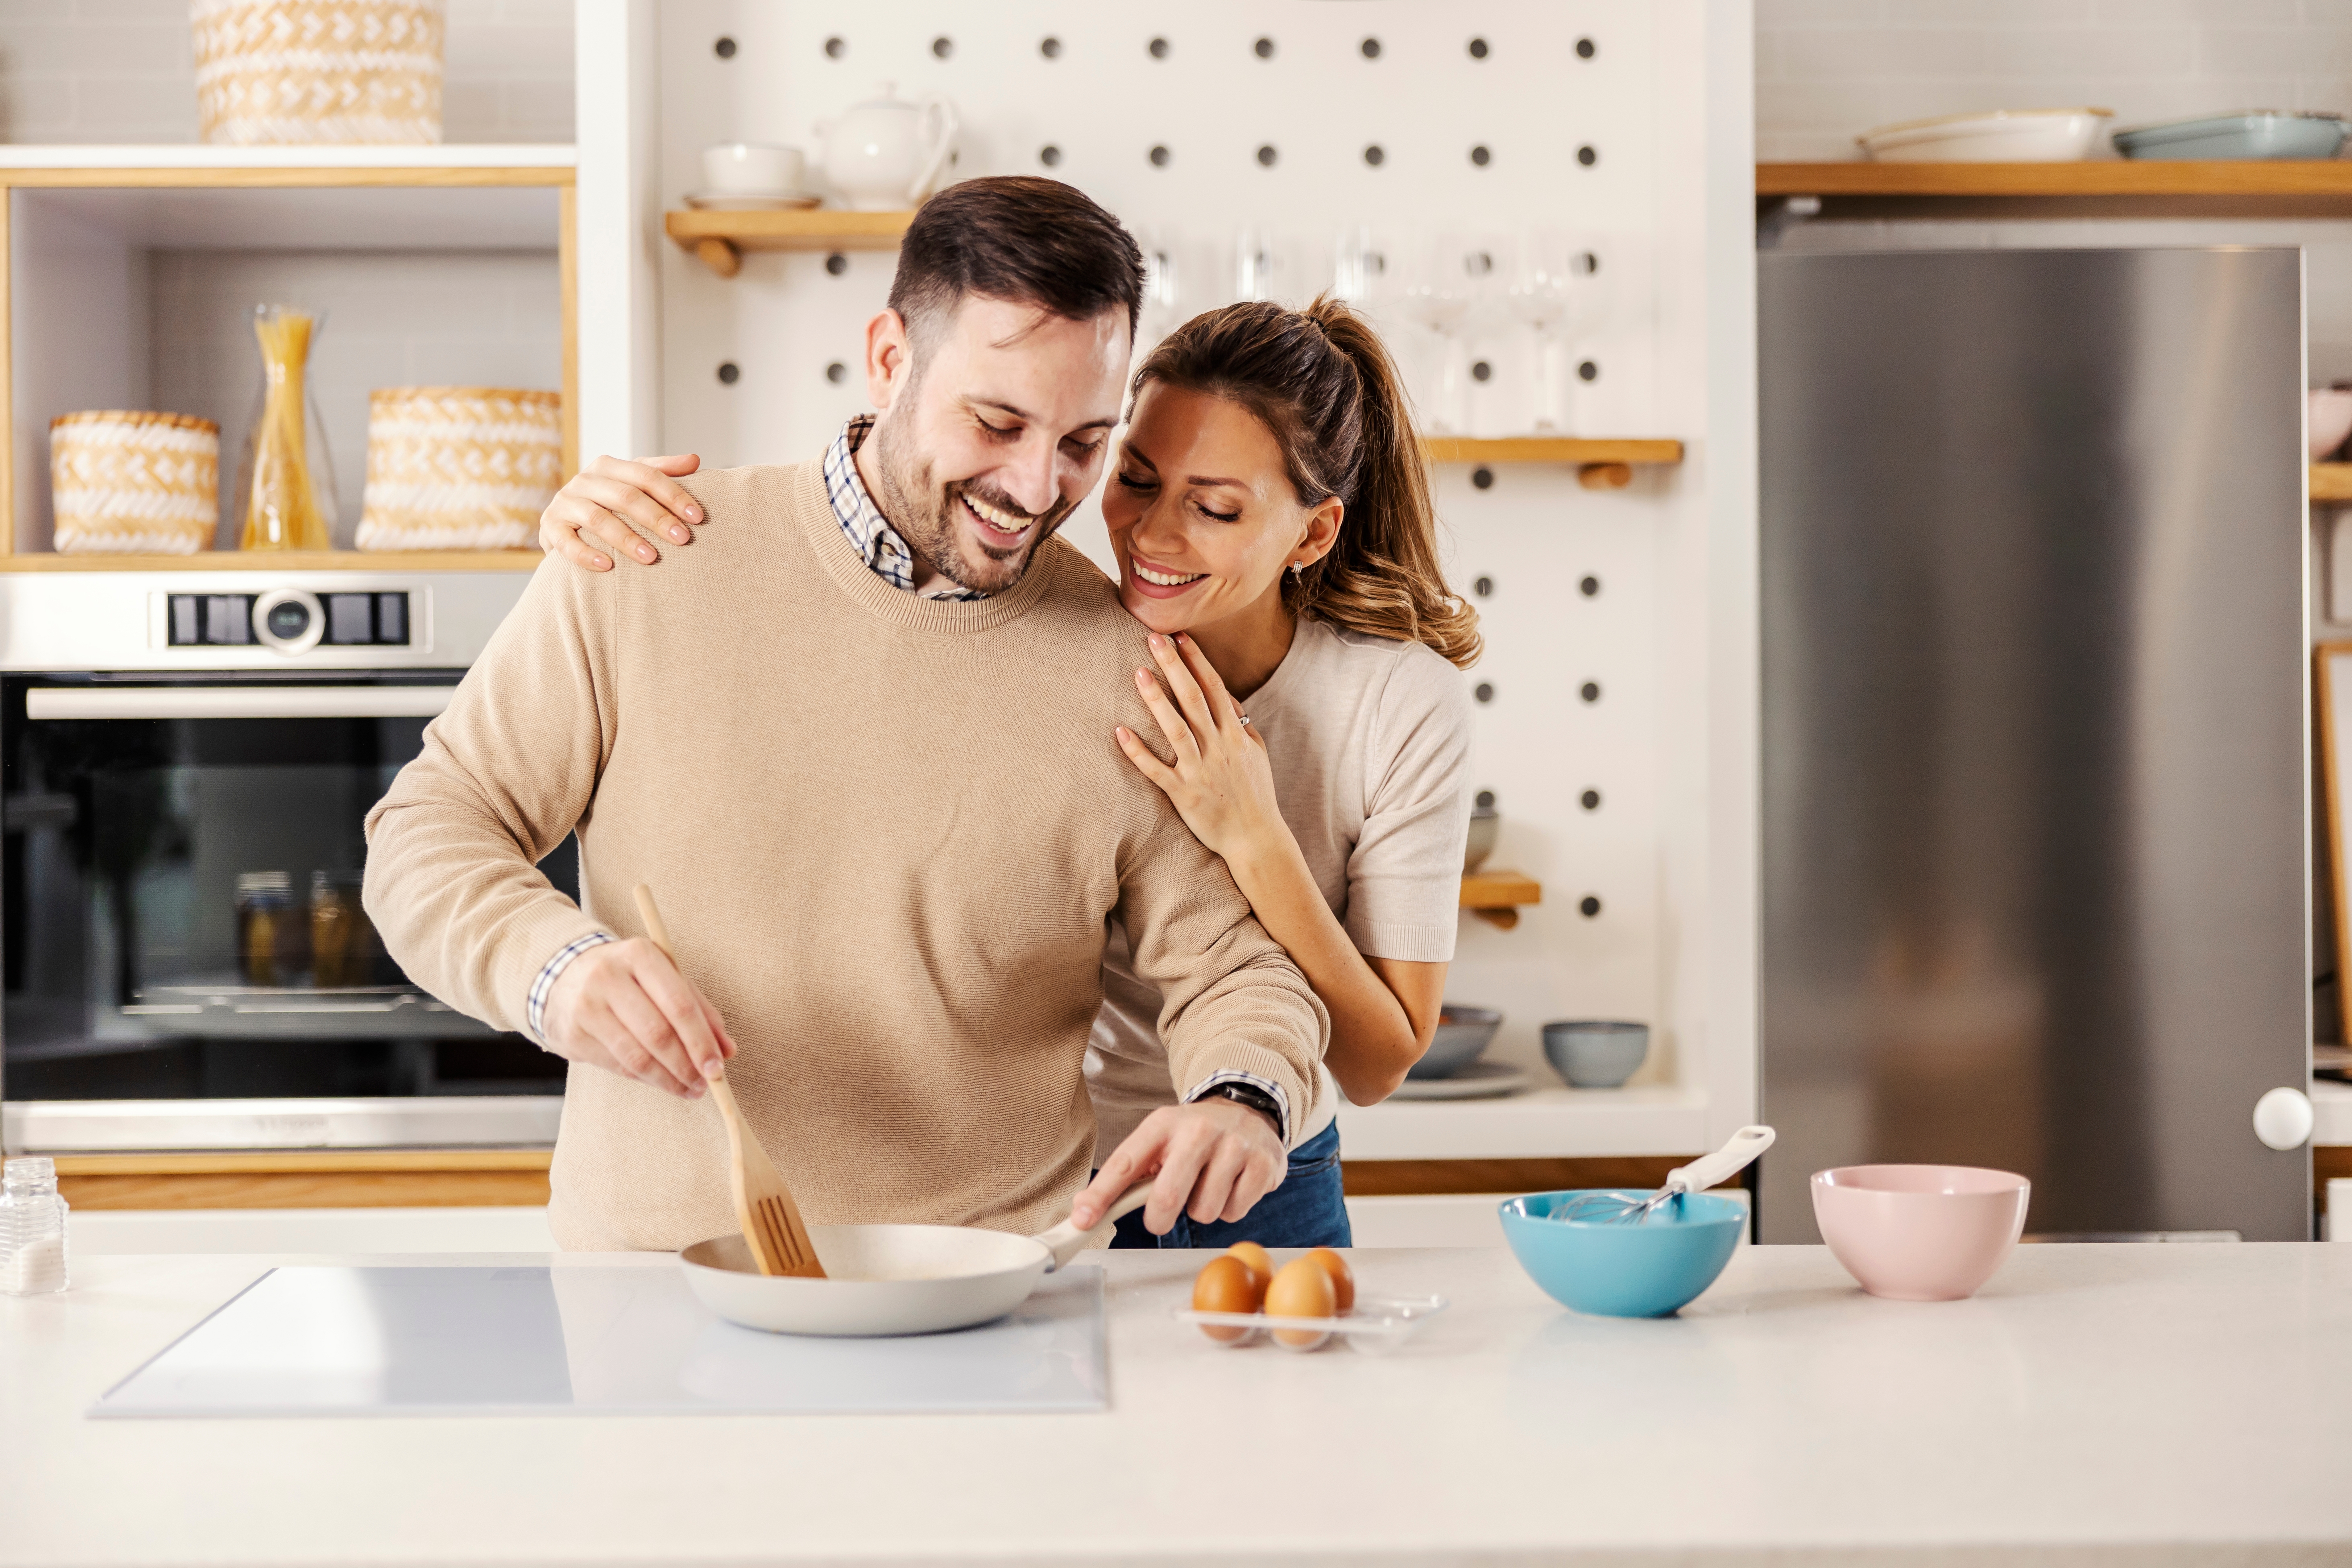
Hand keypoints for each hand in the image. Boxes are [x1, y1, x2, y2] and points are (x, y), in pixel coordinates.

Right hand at [540, 454, 704, 569]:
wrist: (566, 523)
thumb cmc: (609, 503)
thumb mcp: (633, 483)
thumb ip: (661, 472)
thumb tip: (695, 460)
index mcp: (609, 466)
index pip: (646, 475)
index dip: (674, 495)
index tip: (698, 517)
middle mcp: (585, 480)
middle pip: (625, 496)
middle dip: (656, 518)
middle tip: (682, 538)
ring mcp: (565, 502)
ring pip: (598, 519)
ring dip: (626, 539)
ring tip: (651, 557)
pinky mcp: (550, 526)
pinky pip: (567, 542)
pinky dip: (586, 555)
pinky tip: (608, 567)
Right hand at [540, 937, 735, 1097]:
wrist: (562, 977)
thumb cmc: (627, 978)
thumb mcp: (663, 978)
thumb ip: (698, 1009)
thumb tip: (727, 1050)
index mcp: (640, 955)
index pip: (679, 1004)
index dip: (701, 1040)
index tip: (718, 1066)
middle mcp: (609, 977)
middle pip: (658, 1033)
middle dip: (687, 1065)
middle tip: (705, 1083)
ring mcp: (587, 1006)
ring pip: (636, 1056)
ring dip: (668, 1079)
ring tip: (689, 1089)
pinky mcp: (572, 1034)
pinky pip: (617, 1065)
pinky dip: (645, 1078)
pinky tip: (662, 1082)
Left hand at [1071, 1096, 1284, 1234]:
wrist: (1248, 1110)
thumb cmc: (1194, 1136)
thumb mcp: (1159, 1141)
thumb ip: (1128, 1175)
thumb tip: (1085, 1210)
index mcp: (1164, 1124)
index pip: (1126, 1162)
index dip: (1102, 1194)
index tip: (1082, 1219)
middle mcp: (1199, 1131)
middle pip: (1167, 1196)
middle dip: (1159, 1219)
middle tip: (1160, 1216)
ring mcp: (1234, 1146)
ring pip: (1204, 1210)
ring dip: (1201, 1209)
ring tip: (1207, 1186)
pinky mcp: (1263, 1164)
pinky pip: (1234, 1212)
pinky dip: (1229, 1208)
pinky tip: (1231, 1185)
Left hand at [1115, 633, 1289, 864]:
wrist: (1256, 838)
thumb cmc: (1255, 793)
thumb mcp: (1256, 752)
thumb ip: (1240, 722)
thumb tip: (1224, 694)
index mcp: (1234, 735)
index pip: (1215, 688)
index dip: (1197, 660)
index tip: (1181, 636)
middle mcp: (1217, 748)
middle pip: (1193, 699)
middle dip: (1174, 666)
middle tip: (1153, 638)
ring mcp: (1199, 771)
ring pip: (1175, 729)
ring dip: (1156, 700)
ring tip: (1138, 672)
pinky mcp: (1183, 794)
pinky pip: (1156, 770)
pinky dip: (1138, 751)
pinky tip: (1120, 731)